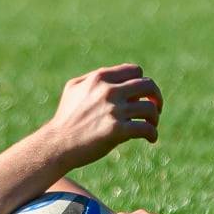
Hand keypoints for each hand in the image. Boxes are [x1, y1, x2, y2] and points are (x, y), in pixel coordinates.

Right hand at [44, 64, 161, 168]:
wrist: (57, 143)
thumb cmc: (66, 118)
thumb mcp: (74, 89)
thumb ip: (95, 79)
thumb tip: (118, 78)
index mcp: (99, 78)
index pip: (135, 70)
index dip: (141, 82)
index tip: (142, 95)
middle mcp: (108, 91)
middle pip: (148, 85)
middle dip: (156, 97)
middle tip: (155, 108)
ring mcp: (113, 110)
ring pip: (150, 108)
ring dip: (155, 118)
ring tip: (151, 126)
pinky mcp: (117, 130)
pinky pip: (146, 129)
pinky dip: (152, 134)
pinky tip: (150, 139)